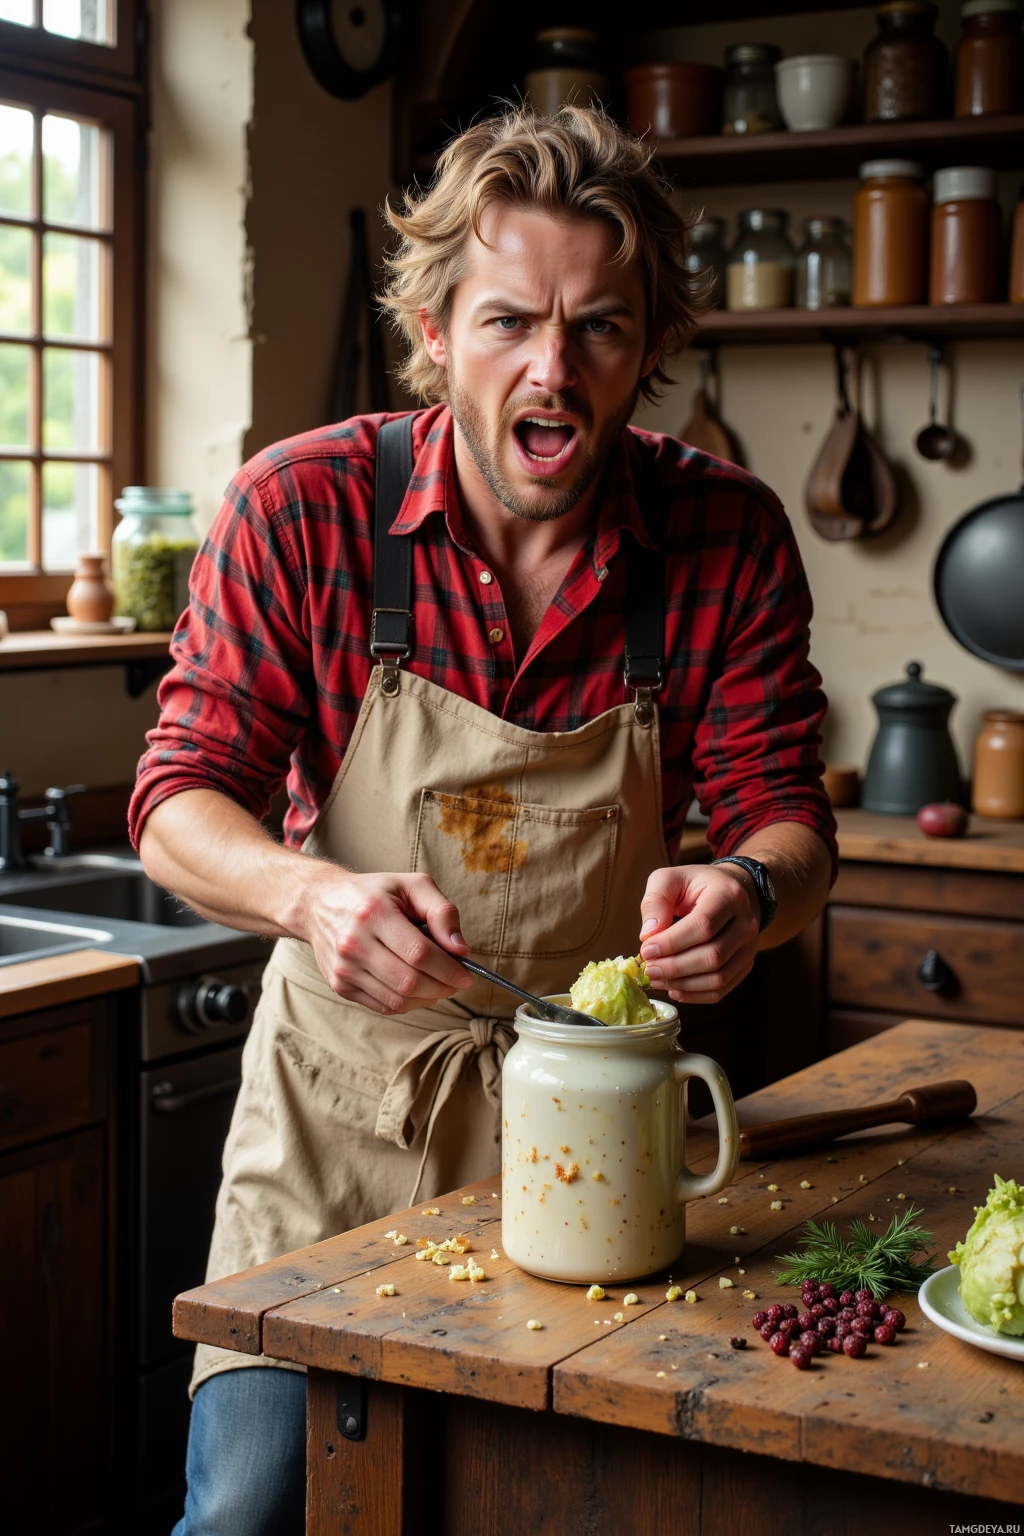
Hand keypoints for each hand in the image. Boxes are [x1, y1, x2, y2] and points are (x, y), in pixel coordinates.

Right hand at [299, 870, 473, 1015]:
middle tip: (456, 982)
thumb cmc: (374, 893)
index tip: (466, 974)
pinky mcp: (340, 985)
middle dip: (442, 987)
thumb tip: (461, 949)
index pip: (419, 953)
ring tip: (439, 985)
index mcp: (373, 913)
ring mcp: (344, 968)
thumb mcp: (412, 885)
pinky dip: (408, 1003)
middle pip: (410, 981)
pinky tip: (417, 990)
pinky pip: (384, 1006)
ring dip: (428, 998)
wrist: (319, 903)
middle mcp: (354, 943)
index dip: (449, 969)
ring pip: (398, 999)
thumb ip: (442, 912)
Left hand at [637, 863, 759, 1005]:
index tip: (646, 950)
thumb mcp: (669, 879)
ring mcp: (749, 947)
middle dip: (674, 967)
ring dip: (683, 984)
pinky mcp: (745, 965)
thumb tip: (648, 935)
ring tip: (657, 978)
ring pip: (718, 978)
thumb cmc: (696, 885)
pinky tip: (674, 988)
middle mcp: (746, 923)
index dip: (672, 943)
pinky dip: (695, 995)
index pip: (703, 926)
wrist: (731, 891)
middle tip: (649, 969)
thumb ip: (655, 901)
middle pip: (712, 956)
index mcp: (728, 895)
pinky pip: (722, 989)